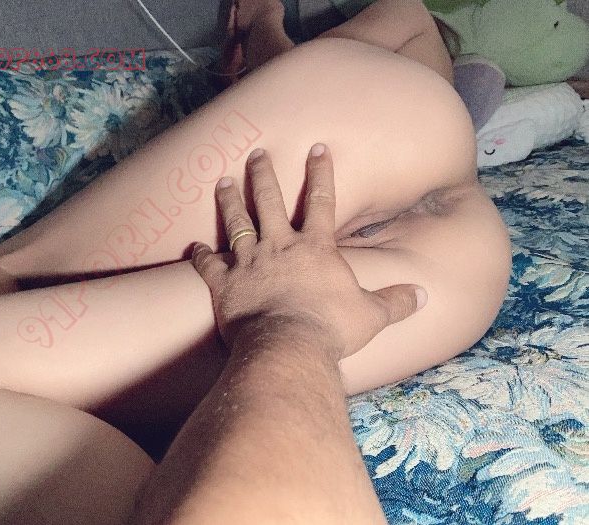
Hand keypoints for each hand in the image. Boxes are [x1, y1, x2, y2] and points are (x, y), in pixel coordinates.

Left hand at [191, 143, 426, 359]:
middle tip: (255, 154)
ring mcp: (249, 263)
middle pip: (270, 202)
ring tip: (222, 182)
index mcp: (314, 248)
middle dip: (263, 175)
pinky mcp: (226, 285)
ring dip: (230, 202)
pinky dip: (202, 257)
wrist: (287, 346)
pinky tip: (195, 248)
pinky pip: (210, 266)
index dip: (320, 173)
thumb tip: (424, 296)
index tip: (318, 147)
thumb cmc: (331, 329)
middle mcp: (279, 247)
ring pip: (237, 223)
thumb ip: (395, 302)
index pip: (320, 200)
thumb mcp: (370, 315)